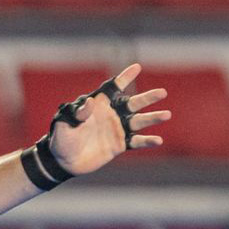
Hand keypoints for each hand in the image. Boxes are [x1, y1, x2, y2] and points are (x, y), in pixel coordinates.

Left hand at [48, 63, 170, 175]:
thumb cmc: (61, 139)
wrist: (63, 161)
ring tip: (166, 115)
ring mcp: (117, 129)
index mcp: (98, 105)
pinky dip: (147, 141)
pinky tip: (158, 140)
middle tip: (162, 93)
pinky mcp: (120, 145)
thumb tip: (90, 102)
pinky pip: (136, 142)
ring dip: (153, 118)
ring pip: (139, 121)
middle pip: (133, 103)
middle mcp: (111, 115)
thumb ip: (77, 113)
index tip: (137, 67)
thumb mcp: (64, 123)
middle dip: (148, 98)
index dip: (125, 78)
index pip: (113, 88)